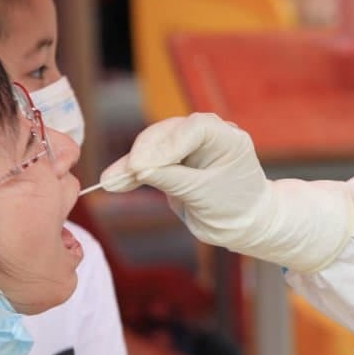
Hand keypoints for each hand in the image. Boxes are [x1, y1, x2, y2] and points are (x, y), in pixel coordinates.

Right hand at [102, 113, 353, 272]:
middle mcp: (208, 134)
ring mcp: (190, 144)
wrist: (243, 225)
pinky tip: (113, 181)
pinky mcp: (175, 158)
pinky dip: (133, 171)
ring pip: (154, 145)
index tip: (143, 165)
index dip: (167, 145)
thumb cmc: (234, 209)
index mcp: (227, 138)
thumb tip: (138, 168)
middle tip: (122, 175)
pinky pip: (150, 160)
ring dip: (132, 164)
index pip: (194, 129)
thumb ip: (172, 179)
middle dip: (143, 154)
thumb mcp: (204, 196)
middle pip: (168, 134)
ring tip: (110, 182)